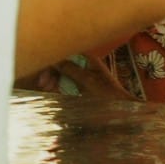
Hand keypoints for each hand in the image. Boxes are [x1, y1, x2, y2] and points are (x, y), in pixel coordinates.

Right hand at [20, 58, 134, 99]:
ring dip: (53, 80)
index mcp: (88, 60)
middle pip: (62, 64)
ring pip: (62, 74)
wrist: (121, 111)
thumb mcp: (88, 82)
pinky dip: (59, 87)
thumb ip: (71, 70)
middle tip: (43, 84)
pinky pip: (66, 84)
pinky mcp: (82, 88)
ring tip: (47, 88)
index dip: (53, 59)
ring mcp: (83, 77)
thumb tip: (55, 59)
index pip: (66, 52)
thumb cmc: (108, 95)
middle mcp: (85, 66)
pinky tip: (53, 91)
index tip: (43, 70)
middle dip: (51, 72)